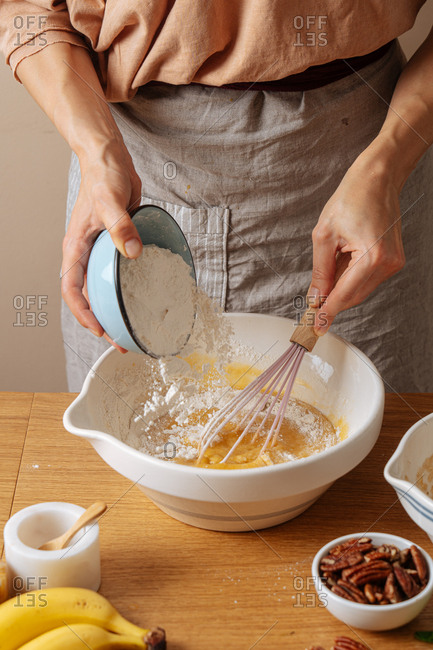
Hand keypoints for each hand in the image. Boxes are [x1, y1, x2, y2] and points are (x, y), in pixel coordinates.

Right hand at [61, 138, 141, 349]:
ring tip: (132, 327)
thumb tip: (133, 253)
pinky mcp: (116, 245)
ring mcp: (100, 251)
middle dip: (101, 321)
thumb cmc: (103, 176)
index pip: (72, 289)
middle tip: (120, 341)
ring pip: (103, 287)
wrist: (110, 160)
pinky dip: (128, 287)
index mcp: (76, 248)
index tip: (100, 329)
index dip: (83, 313)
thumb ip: (121, 227)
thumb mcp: (111, 201)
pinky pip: (119, 272)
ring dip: (115, 308)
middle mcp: (86, 254)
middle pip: (88, 296)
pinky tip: (145, 295)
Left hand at [307, 152, 404, 334]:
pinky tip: (344, 258)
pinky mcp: (393, 260)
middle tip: (312, 305)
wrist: (377, 179)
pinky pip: (367, 279)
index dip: (327, 312)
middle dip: (332, 300)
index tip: (316, 327)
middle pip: (353, 296)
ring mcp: (393, 263)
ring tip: (332, 259)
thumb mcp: (324, 236)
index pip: (344, 295)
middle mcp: (387, 264)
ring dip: (341, 286)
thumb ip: (320, 271)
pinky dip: (351, 277)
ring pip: (360, 289)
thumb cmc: (351, 199)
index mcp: (372, 257)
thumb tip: (316, 297)